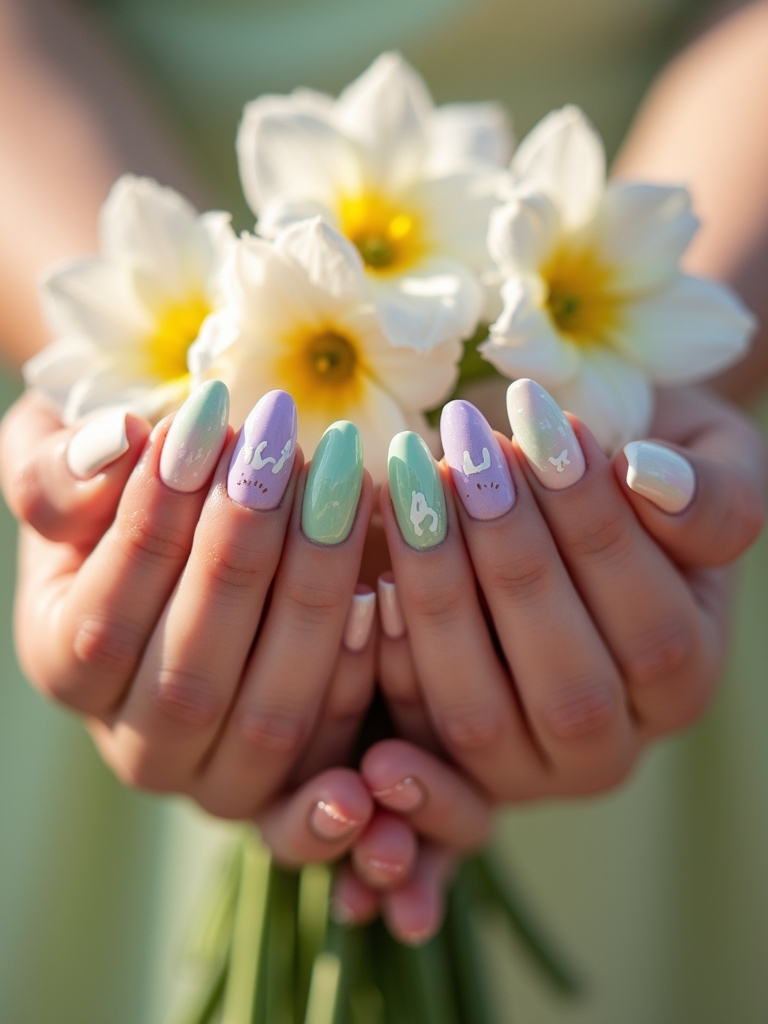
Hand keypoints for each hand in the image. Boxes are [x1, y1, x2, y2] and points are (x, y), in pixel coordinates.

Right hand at [0, 385, 489, 944]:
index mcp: (64, 669)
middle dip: (245, 554)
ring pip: (270, 719)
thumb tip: (117, 442)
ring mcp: (218, 776)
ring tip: (351, 490)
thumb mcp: (67, 470)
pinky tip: (385, 600)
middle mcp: (136, 743)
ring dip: (315, 602)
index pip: (107, 618)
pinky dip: (360, 685)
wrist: (195, 541)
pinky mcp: (294, 782)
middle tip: (289, 449)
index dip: (157, 521)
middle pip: (192, 678)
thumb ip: (61, 471)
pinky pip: (326, 755)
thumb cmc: (127, 492)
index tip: (212, 421)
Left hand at [376, 381, 765, 801]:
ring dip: (439, 600)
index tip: (542, 421)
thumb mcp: (708, 472)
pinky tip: (367, 586)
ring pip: (478, 714)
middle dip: (512, 561)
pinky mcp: (444, 759)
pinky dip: (386, 663)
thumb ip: (713, 494)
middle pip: (568, 688)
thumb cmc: (634, 478)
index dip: (597, 527)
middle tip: (470, 453)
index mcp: (684, 681)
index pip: (652, 629)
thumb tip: (648, 478)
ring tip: (410, 488)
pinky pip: (412, 731)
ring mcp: (522, 764)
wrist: (558, 506)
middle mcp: (609, 744)